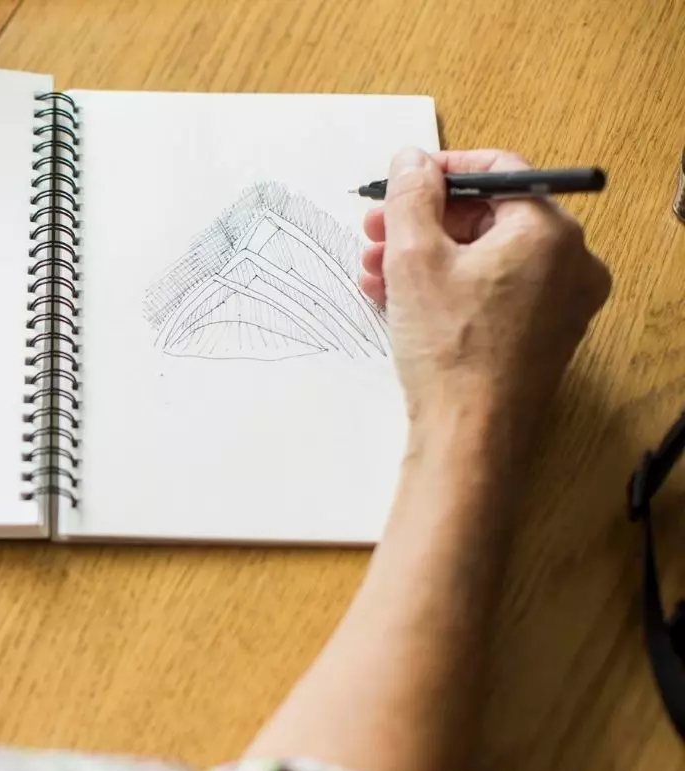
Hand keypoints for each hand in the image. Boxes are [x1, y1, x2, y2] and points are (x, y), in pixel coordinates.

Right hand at [359, 148, 610, 443]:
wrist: (470, 434)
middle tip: (375, 232)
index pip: (499, 171)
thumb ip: (411, 197)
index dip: (440, 172)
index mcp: (549, 232)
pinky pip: (494, 291)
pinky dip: (449, 288)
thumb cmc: (450, 350)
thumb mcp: (413, 258)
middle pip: (489, 216)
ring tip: (375, 274)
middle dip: (423, 222)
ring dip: (426, 258)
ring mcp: (560, 301)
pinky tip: (400, 301)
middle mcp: (569, 262)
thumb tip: (412, 161)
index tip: (400, 183)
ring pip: (485, 257)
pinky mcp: (542, 333)